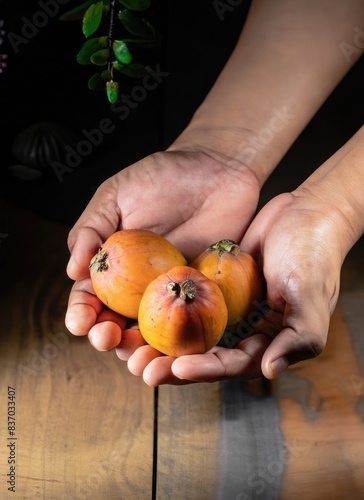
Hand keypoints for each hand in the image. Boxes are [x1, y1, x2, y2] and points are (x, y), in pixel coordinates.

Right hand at [65, 142, 260, 350]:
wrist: (217, 169)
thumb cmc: (163, 176)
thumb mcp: (117, 195)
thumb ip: (91, 229)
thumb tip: (73, 270)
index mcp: (114, 265)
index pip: (91, 297)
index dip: (82, 313)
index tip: (80, 322)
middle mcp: (140, 284)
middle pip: (118, 322)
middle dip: (108, 337)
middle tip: (107, 339)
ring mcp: (172, 291)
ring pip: (153, 332)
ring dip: (142, 351)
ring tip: (138, 359)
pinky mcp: (204, 293)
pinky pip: (193, 323)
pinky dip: (183, 342)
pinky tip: (177, 353)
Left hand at [123, 188, 345, 385]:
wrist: (304, 213)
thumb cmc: (314, 255)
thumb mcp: (310, 296)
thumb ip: (298, 337)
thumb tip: (270, 370)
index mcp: (268, 343)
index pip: (233, 365)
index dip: (205, 370)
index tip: (177, 369)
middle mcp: (244, 331)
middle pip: (203, 356)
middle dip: (171, 365)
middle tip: (140, 367)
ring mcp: (227, 309)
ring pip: (189, 332)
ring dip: (161, 342)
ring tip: (129, 347)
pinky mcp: (213, 286)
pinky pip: (187, 300)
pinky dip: (166, 307)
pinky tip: (140, 311)